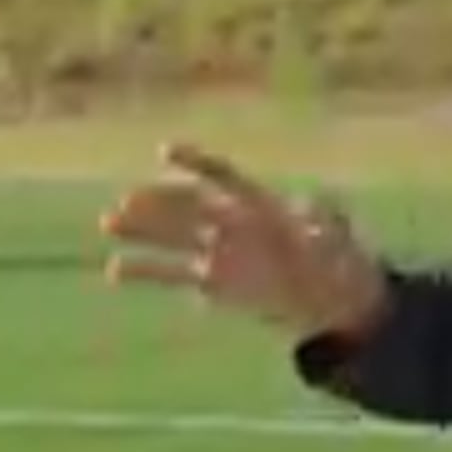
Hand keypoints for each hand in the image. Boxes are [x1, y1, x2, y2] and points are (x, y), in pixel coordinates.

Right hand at [99, 142, 393, 341]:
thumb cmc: (341, 258)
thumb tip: (310, 208)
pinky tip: (115, 271)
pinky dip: (144, 271)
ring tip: (109, 223)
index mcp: (260, 204)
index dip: (194, 164)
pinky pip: (171, 274)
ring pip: (172, 236)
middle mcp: (232, 223)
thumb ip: (323, 223)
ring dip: (141, 230)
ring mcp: (218, 251)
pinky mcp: (211, 281)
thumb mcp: (342, 237)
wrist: (334, 298)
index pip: (221, 177)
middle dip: (157, 203)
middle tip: (126, 202)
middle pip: (187, 206)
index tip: (164, 152)